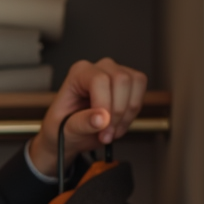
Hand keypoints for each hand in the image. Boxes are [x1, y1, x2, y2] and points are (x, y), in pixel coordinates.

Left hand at [28, 58, 148, 176]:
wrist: (70, 135)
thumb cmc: (62, 129)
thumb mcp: (64, 130)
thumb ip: (82, 123)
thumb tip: (102, 118)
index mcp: (78, 73)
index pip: (99, 80)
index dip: (104, 104)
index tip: (101, 127)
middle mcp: (98, 68)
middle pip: (121, 80)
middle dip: (117, 112)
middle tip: (106, 134)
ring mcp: (115, 73)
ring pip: (136, 83)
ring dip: (127, 114)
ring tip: (111, 131)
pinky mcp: (129, 83)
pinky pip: (141, 92)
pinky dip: (133, 113)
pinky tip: (118, 125)